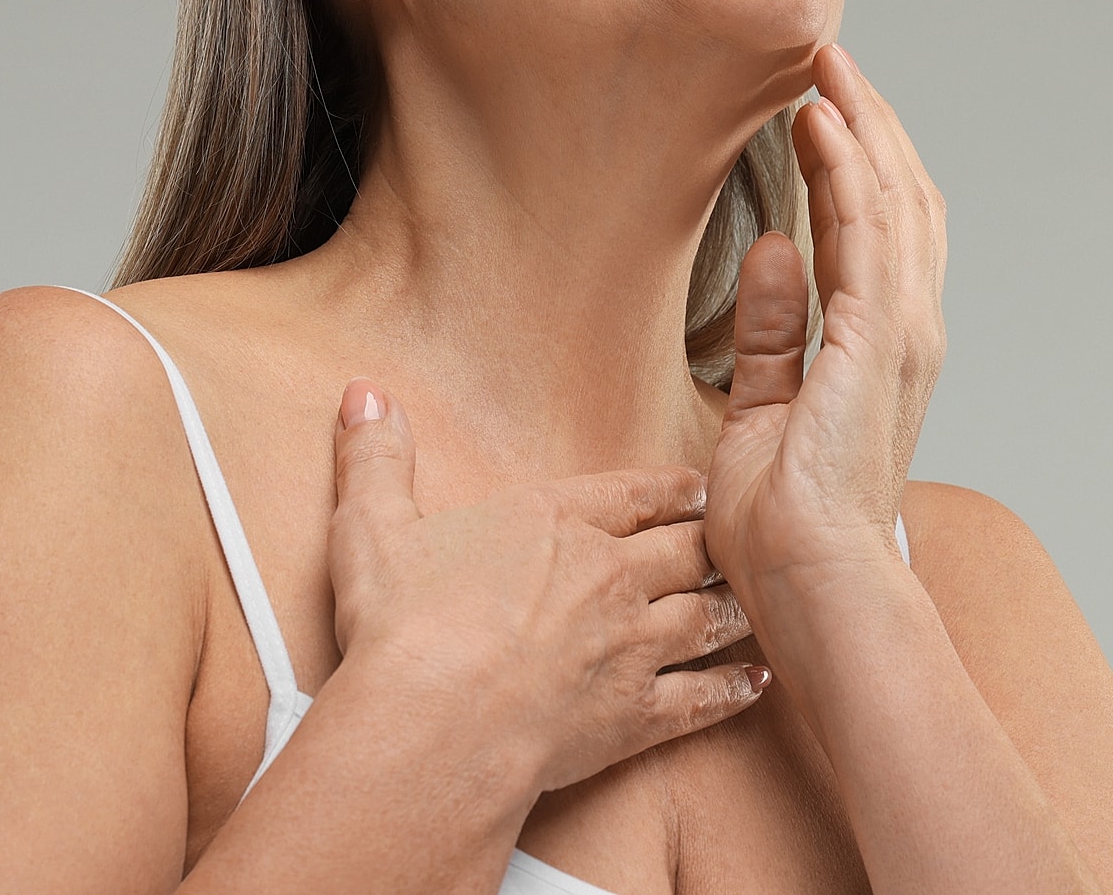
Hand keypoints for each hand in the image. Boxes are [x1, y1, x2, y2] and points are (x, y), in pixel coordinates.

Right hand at [328, 380, 766, 795]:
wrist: (437, 724)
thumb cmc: (404, 626)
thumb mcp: (373, 525)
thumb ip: (375, 456)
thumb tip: (363, 391)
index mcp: (555, 521)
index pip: (632, 492)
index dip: (671, 487)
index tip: (698, 486)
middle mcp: (609, 573)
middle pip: (683, 547)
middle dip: (712, 540)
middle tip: (738, 535)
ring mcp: (631, 645)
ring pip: (706, 614)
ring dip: (732, 605)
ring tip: (754, 599)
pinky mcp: (637, 716)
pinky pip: (703, 698)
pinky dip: (733, 689)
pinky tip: (753, 682)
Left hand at [703, 43, 946, 596]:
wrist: (809, 582)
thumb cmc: (786, 520)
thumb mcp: (765, 405)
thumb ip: (772, 329)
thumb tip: (773, 252)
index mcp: (876, 346)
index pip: (877, 230)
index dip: (855, 163)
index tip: (817, 110)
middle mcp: (902, 329)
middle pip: (897, 199)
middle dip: (866, 125)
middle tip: (828, 64)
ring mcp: (898, 332)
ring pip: (893, 200)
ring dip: (862, 127)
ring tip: (827, 69)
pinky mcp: (877, 338)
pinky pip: (867, 233)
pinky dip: (849, 171)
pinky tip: (823, 123)